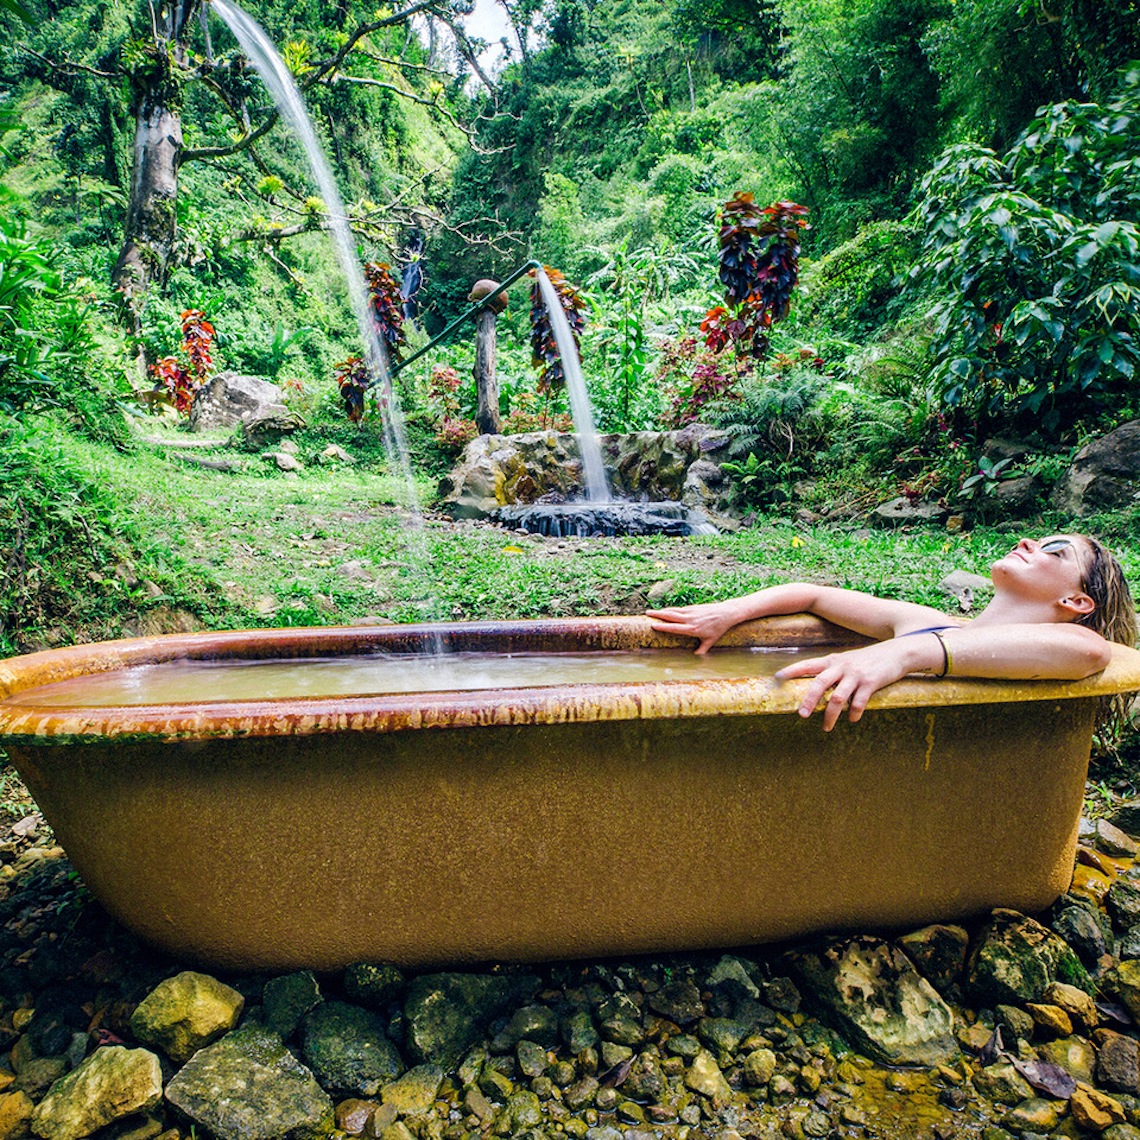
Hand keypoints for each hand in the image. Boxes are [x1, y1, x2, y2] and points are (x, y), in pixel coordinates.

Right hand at [646, 601, 743, 654]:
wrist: (726, 613)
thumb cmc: (718, 628)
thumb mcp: (711, 641)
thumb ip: (702, 649)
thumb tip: (696, 657)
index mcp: (692, 629)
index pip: (674, 627)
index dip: (663, 626)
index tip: (653, 625)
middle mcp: (690, 619)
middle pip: (670, 616)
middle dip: (658, 615)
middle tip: (647, 614)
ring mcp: (691, 612)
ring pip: (673, 611)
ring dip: (662, 611)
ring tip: (651, 611)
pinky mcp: (693, 608)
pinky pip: (679, 609)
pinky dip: (671, 609)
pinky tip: (665, 610)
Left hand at [775, 640, 917, 730]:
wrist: (897, 652)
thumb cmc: (868, 659)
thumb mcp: (847, 660)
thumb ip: (832, 671)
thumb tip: (816, 687)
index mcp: (832, 660)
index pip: (808, 664)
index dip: (792, 670)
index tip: (777, 677)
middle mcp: (842, 666)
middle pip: (819, 684)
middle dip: (809, 701)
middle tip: (802, 715)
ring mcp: (856, 675)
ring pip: (837, 698)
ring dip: (830, 715)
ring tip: (826, 728)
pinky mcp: (871, 683)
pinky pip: (858, 703)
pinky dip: (853, 714)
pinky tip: (852, 719)